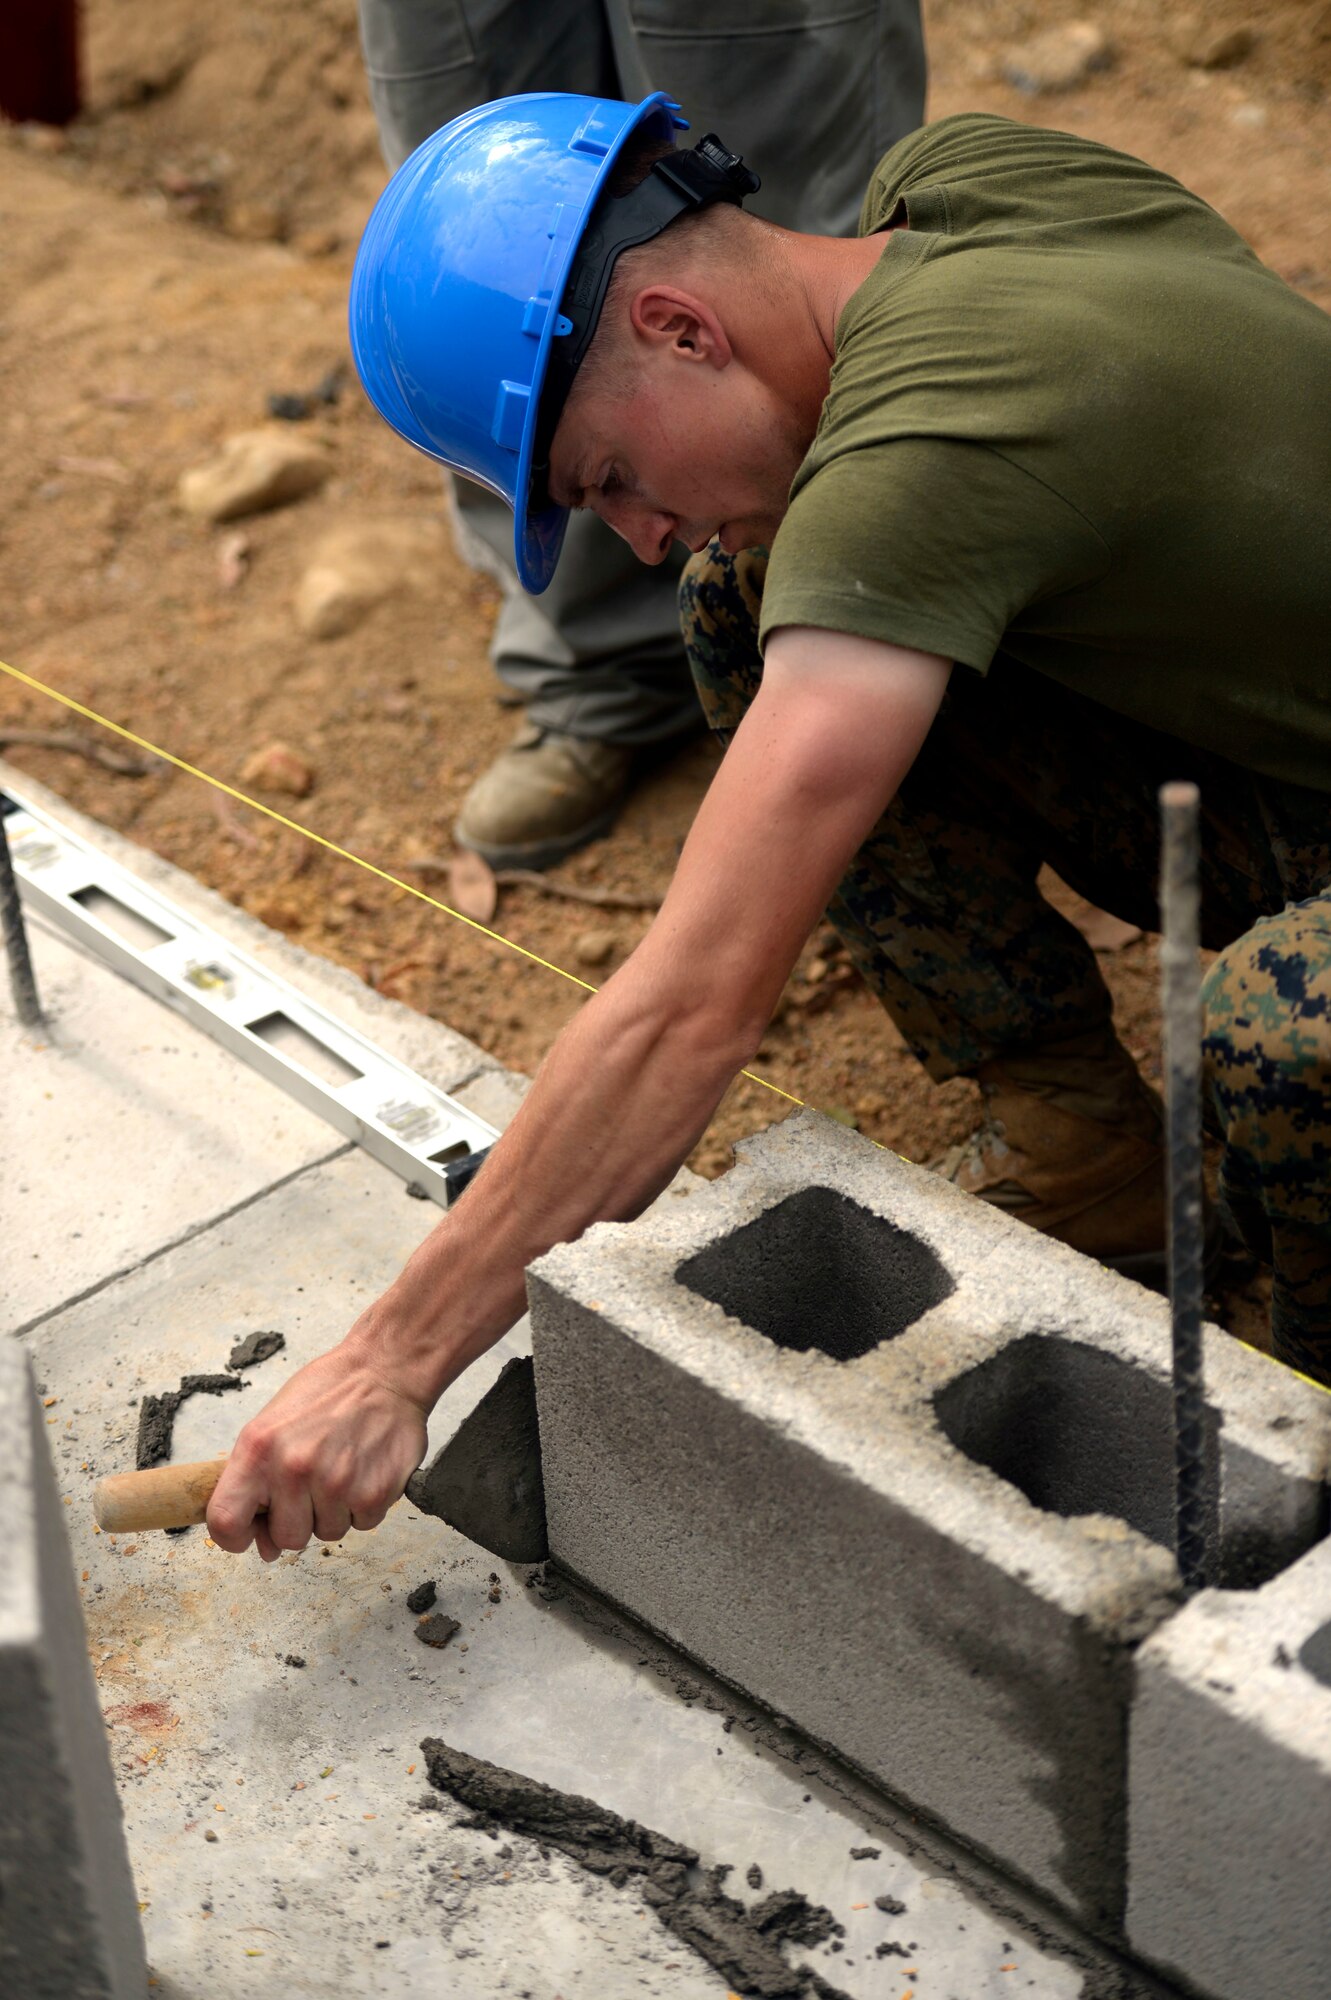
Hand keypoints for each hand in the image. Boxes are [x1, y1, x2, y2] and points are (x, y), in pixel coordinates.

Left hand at [206, 1343, 428, 1562]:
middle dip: (299, 1520)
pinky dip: (363, 1505)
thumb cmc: (327, 1393)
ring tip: (342, 1469)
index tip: (249, 1534)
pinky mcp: (375, 1493)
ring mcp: (337, 1483)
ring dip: (334, 1511)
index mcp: (259, 1449)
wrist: (383, 1371)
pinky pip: (362, 1525)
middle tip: (312, 1485)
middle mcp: (295, 1468)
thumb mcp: (272, 1424)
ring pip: (327, 1534)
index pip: (225, 1522)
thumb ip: (257, 1484)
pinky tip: (364, 1471)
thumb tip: (265, 1545)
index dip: (235, 1538)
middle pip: (286, 1538)